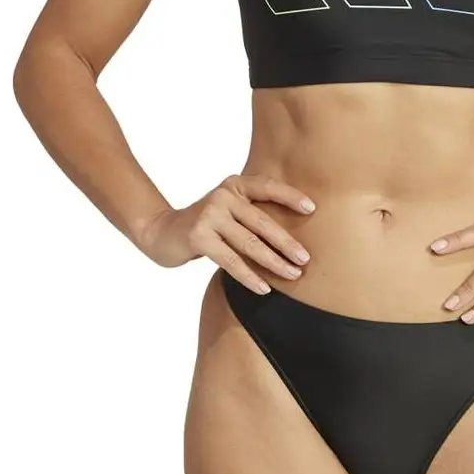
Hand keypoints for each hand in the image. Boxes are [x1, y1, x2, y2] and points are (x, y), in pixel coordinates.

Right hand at [139, 174, 314, 292]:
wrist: (161, 232)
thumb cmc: (205, 224)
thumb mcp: (227, 209)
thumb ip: (250, 212)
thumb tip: (292, 235)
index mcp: (234, 185)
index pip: (267, 187)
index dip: (290, 196)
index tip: (312, 208)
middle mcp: (223, 196)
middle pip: (262, 222)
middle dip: (287, 242)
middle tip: (306, 258)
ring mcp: (210, 216)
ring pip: (250, 244)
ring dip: (274, 262)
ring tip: (292, 275)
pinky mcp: (199, 237)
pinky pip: (231, 261)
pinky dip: (249, 276)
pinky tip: (264, 288)